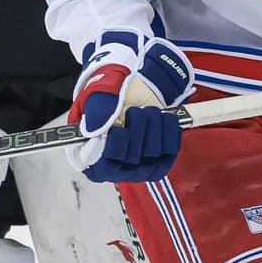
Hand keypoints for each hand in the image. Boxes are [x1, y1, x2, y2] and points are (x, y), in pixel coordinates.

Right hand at [68, 32, 194, 182]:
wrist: (131, 93)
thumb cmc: (109, 98)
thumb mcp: (98, 97)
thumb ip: (96, 111)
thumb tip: (95, 129)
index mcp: (91, 159)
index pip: (104, 167)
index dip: (114, 148)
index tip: (118, 128)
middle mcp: (115, 169)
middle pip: (132, 160)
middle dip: (137, 129)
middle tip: (135, 110)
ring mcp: (138, 169)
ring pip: (152, 156)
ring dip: (153, 127)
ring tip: (148, 111)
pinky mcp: (160, 162)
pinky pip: (170, 153)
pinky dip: (169, 132)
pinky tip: (164, 118)